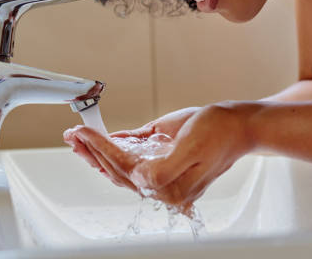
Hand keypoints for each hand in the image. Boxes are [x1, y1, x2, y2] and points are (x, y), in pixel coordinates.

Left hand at [67, 101, 258, 214]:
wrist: (239, 125)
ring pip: (120, 166)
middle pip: (118, 170)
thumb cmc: (220, 133)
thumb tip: (139, 178)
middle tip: (73, 136)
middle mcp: (163, 184)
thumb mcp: (192, 149)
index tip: (85, 134)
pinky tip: (100, 141)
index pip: (125, 168)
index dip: (102, 150)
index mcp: (170, 186)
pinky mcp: (161, 158)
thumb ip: (163, 169)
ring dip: (97, 152)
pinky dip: (114, 148)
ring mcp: (162, 172)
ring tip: (78, 139)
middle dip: (92, 152)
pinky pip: (132, 157)